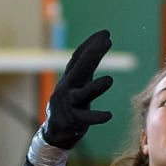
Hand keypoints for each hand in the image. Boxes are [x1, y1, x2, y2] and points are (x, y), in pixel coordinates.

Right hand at [40, 30, 114, 149]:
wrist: (56, 132)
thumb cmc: (71, 105)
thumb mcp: (77, 84)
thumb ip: (87, 68)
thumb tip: (98, 47)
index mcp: (70, 78)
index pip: (79, 57)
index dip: (90, 44)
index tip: (105, 33)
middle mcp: (67, 88)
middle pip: (79, 69)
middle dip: (92, 55)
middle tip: (106, 42)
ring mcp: (69, 104)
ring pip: (82, 94)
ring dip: (95, 87)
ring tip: (110, 80)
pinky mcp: (73, 120)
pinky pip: (86, 118)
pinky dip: (97, 116)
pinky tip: (108, 115)